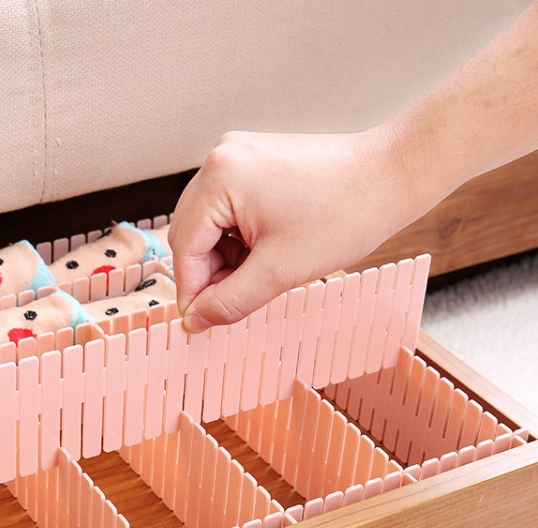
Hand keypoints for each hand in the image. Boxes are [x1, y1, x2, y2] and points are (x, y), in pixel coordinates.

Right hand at [169, 128, 425, 331]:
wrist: (392, 175)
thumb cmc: (346, 214)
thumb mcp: (281, 271)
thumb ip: (230, 301)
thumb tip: (196, 320)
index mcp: (220, 178)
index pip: (185, 246)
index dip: (192, 290)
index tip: (201, 321)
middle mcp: (221, 158)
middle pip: (191, 233)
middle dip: (209, 273)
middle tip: (232, 302)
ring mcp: (237, 156)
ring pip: (210, 224)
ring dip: (225, 257)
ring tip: (260, 273)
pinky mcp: (253, 161)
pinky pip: (228, 209)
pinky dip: (238, 238)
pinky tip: (264, 252)